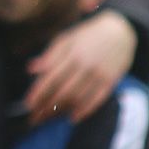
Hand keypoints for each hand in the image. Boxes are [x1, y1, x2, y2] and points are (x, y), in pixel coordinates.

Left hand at [24, 9, 134, 123]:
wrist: (120, 30)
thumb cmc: (87, 35)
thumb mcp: (67, 39)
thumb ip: (49, 55)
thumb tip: (31, 70)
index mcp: (71, 52)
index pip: (51, 77)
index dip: (38, 92)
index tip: (28, 104)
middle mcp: (85, 64)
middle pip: (62, 90)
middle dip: (46, 106)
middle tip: (35, 118)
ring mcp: (99, 73)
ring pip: (78, 97)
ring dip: (62, 110)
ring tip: (49, 119)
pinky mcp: (111, 80)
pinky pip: (97, 99)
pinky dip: (84, 110)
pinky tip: (73, 118)